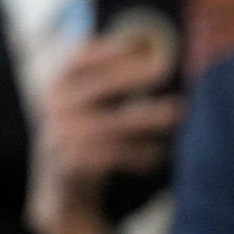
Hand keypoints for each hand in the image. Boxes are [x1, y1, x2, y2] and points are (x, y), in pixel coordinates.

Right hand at [26, 34, 183, 233]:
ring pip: (113, 123)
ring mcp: (62, 135)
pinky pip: (113, 156)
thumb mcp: (83, 106)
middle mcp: (55, 106)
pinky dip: (139, 154)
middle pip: (100, 86)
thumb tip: (150, 55)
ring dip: (148, 117)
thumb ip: (106, 81)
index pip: (81, 59)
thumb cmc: (83, 136)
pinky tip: (159, 153)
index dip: (111, 50)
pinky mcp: (73, 164)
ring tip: (178, 111)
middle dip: (134, 76)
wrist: (61, 188)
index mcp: (56, 85)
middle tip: (164, 69)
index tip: (141, 45)